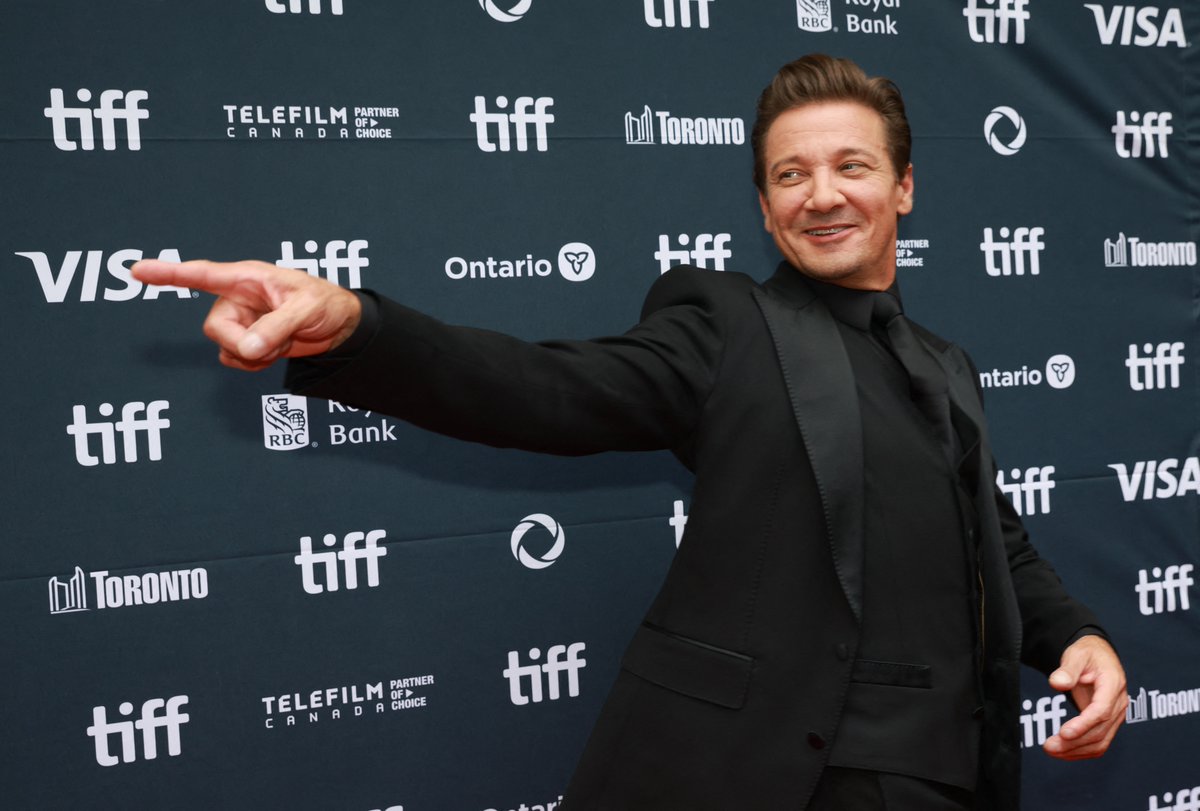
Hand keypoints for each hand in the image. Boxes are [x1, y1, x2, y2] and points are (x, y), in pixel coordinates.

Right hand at [131, 259, 361, 370]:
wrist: (340, 326)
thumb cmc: (326, 302)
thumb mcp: (306, 310)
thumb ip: (276, 328)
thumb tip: (247, 350)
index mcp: (247, 278)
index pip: (201, 274)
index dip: (168, 273)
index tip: (137, 271)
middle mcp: (237, 299)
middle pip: (214, 328)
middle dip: (243, 342)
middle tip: (275, 342)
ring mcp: (240, 322)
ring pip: (225, 348)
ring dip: (255, 354)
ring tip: (282, 340)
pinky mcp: (247, 341)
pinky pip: (235, 360)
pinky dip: (256, 363)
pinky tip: (275, 351)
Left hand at [1043, 635, 1126, 759]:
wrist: (1098, 656)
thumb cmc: (1087, 654)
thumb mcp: (1076, 654)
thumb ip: (1067, 669)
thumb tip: (1057, 683)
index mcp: (1113, 684)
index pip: (1102, 711)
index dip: (1083, 724)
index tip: (1064, 733)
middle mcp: (1118, 703)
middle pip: (1100, 731)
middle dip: (1075, 742)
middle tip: (1049, 746)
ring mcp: (1115, 716)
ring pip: (1100, 741)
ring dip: (1076, 750)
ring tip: (1051, 750)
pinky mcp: (1107, 723)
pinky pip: (1098, 742)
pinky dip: (1081, 751)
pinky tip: (1062, 752)